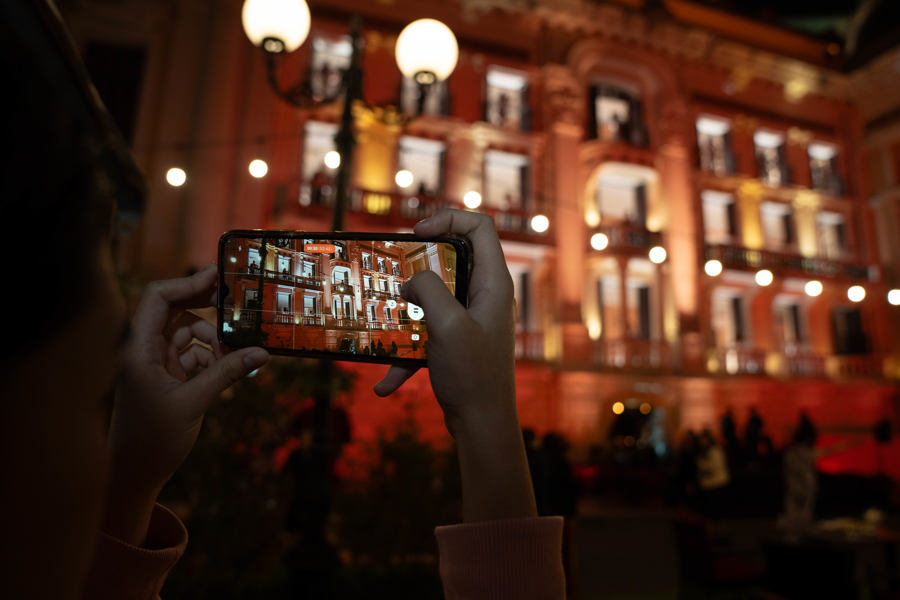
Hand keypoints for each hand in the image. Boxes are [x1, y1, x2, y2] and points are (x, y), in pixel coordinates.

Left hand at [103, 264, 268, 544]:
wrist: (134, 474)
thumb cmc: (153, 440)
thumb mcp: (193, 403)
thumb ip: (226, 374)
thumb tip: (262, 353)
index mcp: (138, 349)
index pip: (158, 299)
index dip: (188, 283)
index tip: (220, 277)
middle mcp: (142, 349)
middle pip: (174, 310)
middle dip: (206, 306)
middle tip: (238, 302)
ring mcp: (153, 362)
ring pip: (186, 332)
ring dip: (212, 337)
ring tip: (236, 352)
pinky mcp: (165, 376)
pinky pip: (191, 354)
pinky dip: (211, 356)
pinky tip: (229, 367)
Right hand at [375, 210, 535, 520]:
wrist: (483, 426)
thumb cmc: (473, 375)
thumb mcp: (447, 326)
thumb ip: (428, 291)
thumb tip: (412, 283)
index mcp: (493, 283)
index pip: (480, 226)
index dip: (448, 217)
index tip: (416, 232)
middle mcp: (485, 295)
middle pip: (451, 259)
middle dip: (417, 267)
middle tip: (394, 272)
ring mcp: (471, 319)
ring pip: (432, 298)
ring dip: (405, 314)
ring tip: (382, 323)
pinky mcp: (457, 341)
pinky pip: (426, 336)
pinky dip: (405, 356)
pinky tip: (386, 385)